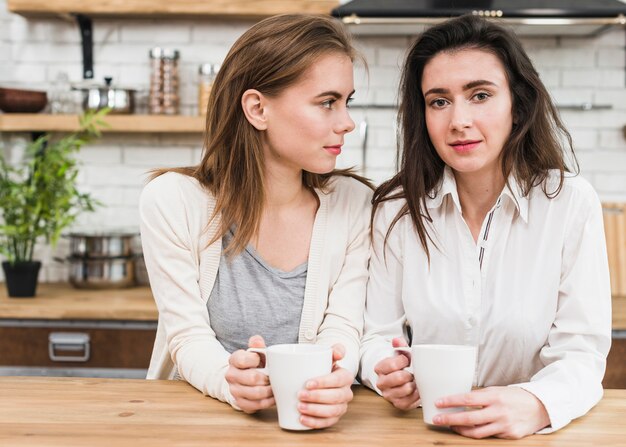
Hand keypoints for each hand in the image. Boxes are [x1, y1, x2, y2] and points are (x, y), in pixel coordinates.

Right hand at [225, 335, 274, 412]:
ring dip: (269, 391)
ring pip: (255, 393)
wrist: (243, 378)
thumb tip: (257, 340)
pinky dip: (267, 402)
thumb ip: (256, 345)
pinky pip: (256, 405)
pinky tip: (273, 397)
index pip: (243, 359)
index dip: (256, 360)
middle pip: (252, 378)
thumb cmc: (253, 364)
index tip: (263, 360)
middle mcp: (231, 375)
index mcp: (234, 360)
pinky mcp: (240, 403)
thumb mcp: (254, 352)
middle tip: (274, 377)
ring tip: (276, 387)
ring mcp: (234, 390)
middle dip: (267, 378)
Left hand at [297, 343, 353, 428]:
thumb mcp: (327, 356)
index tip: (307, 383)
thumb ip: (334, 350)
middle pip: (335, 398)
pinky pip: (327, 423)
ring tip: (299, 407)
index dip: (324, 383)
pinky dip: (315, 423)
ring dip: (315, 411)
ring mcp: (341, 407)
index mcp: (346, 377)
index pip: (338, 380)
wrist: (320, 378)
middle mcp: (346, 393)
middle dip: (317, 398)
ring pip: (332, 412)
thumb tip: (338, 352)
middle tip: (300, 395)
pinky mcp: (334, 418)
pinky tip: (303, 419)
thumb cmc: (322, 367)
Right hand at [374, 337, 418, 409]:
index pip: (392, 364)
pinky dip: (417, 394)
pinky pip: (411, 401)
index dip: (404, 360)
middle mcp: (381, 383)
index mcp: (379, 368)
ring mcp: (389, 395)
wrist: (398, 379)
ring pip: (406, 389)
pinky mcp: (398, 404)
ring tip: (414, 380)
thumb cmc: (400, 366)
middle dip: (409, 374)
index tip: (407, 360)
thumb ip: (399, 345)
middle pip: (399, 377)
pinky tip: (416, 389)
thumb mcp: (399, 353)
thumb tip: (397, 340)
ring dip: (414, 384)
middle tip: (412, 372)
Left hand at [432, 386, 550, 438]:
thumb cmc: (515, 397)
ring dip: (460, 430)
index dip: (451, 401)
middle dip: (450, 419)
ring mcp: (504, 425)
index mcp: (495, 396)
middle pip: (469, 418)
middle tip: (436, 419)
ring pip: (476, 432)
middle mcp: (499, 412)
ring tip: (451, 426)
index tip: (438, 402)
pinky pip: (488, 436)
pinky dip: (476, 433)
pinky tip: (468, 430)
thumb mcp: (498, 390)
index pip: (468, 399)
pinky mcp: (509, 436)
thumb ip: (481, 396)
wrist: (540, 407)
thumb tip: (459, 399)